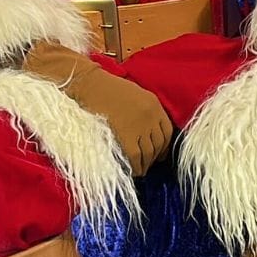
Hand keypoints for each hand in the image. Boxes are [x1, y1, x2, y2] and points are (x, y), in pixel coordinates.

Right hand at [24, 41, 173, 176]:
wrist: (89, 85)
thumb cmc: (106, 88)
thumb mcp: (134, 93)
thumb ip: (144, 110)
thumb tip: (146, 129)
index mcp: (154, 104)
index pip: (168, 131)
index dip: (164, 146)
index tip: (160, 154)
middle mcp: (151, 116)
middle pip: (159, 144)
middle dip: (154, 157)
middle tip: (148, 164)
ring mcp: (140, 126)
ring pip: (149, 152)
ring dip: (145, 164)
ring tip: (140, 170)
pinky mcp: (126, 135)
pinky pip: (135, 156)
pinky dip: (136, 166)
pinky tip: (133, 171)